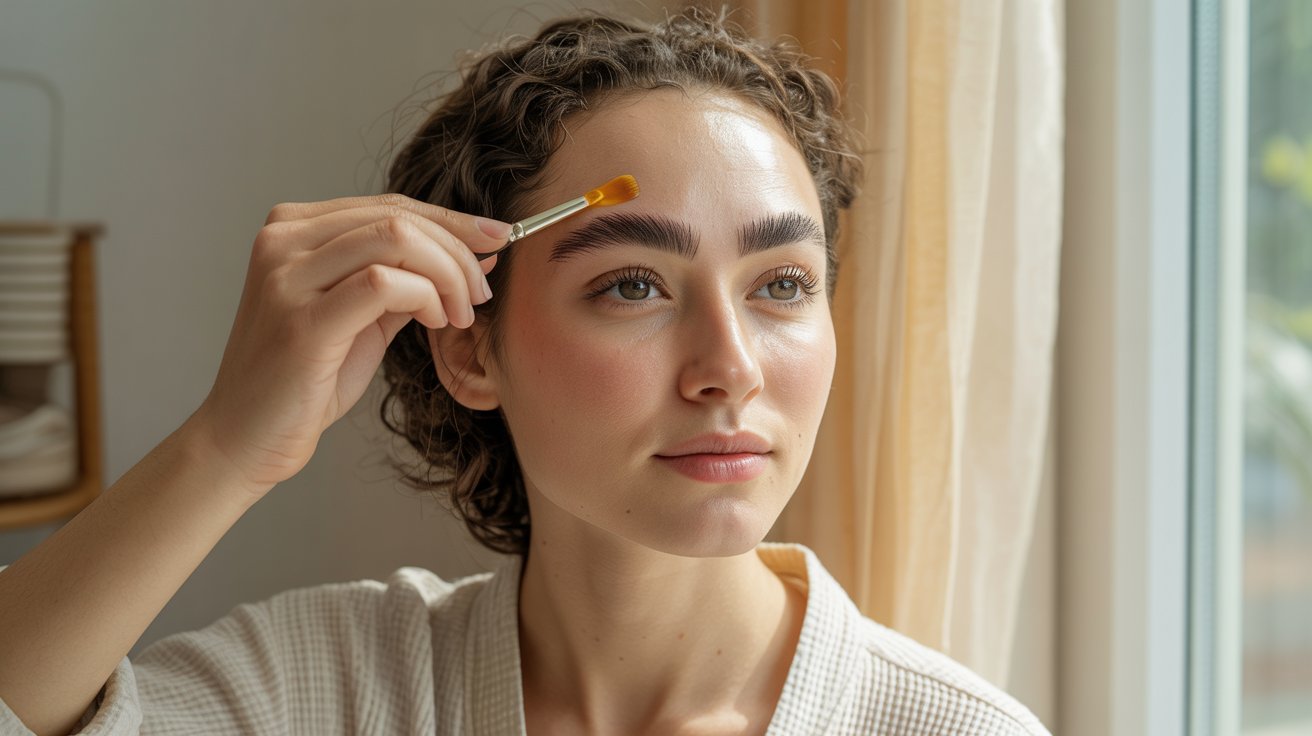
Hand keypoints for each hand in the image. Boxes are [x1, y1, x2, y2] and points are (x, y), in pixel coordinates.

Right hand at [189, 193, 507, 498]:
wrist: (247, 439)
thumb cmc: (306, 380)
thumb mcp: (365, 317)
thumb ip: (409, 279)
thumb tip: (478, 251)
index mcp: (294, 228)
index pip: (390, 205)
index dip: (453, 221)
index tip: (498, 240)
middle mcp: (283, 241)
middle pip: (397, 216)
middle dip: (458, 249)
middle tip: (481, 290)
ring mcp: (286, 276)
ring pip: (396, 239)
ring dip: (447, 274)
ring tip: (460, 312)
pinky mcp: (301, 320)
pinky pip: (384, 283)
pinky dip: (425, 297)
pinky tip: (434, 321)